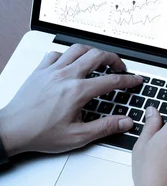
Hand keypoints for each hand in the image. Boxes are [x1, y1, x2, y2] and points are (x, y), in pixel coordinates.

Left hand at [0, 44, 142, 156]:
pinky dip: (68, 55)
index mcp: (77, 91)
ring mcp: (52, 71)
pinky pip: (57, 54)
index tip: (135, 80)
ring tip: (99, 60)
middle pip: (97, 55)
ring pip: (78, 49)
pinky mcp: (40, 71)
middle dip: (114, 59)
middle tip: (120, 67)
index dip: (128, 79)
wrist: (10, 131)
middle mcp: (66, 76)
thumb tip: (125, 122)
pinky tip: (71, 64)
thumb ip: (105, 127)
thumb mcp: (77, 136)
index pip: (111, 80)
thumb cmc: (39, 134)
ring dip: (93, 52)